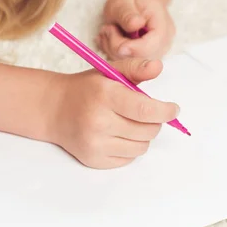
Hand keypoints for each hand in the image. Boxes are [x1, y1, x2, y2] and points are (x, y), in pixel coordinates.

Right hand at [46, 58, 179, 168]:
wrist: (53, 109)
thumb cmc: (88, 89)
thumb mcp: (109, 71)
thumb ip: (136, 68)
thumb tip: (158, 67)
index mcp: (105, 95)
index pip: (145, 110)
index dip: (165, 111)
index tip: (173, 109)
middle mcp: (99, 121)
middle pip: (148, 131)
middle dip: (154, 122)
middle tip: (146, 114)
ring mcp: (95, 143)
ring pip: (141, 147)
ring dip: (143, 136)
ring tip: (130, 123)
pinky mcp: (94, 160)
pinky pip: (129, 159)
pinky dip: (130, 148)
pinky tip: (118, 135)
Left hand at [98, 0, 175, 59]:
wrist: (137, 2)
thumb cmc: (131, 0)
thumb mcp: (124, 2)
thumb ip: (128, 15)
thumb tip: (134, 26)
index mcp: (163, 27)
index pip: (151, 46)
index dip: (131, 47)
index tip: (110, 34)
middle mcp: (164, 43)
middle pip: (142, 58)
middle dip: (118, 46)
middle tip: (106, 29)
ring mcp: (155, 52)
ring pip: (132, 63)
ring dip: (113, 49)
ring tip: (107, 30)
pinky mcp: (144, 58)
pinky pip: (128, 63)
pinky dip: (114, 52)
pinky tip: (110, 38)